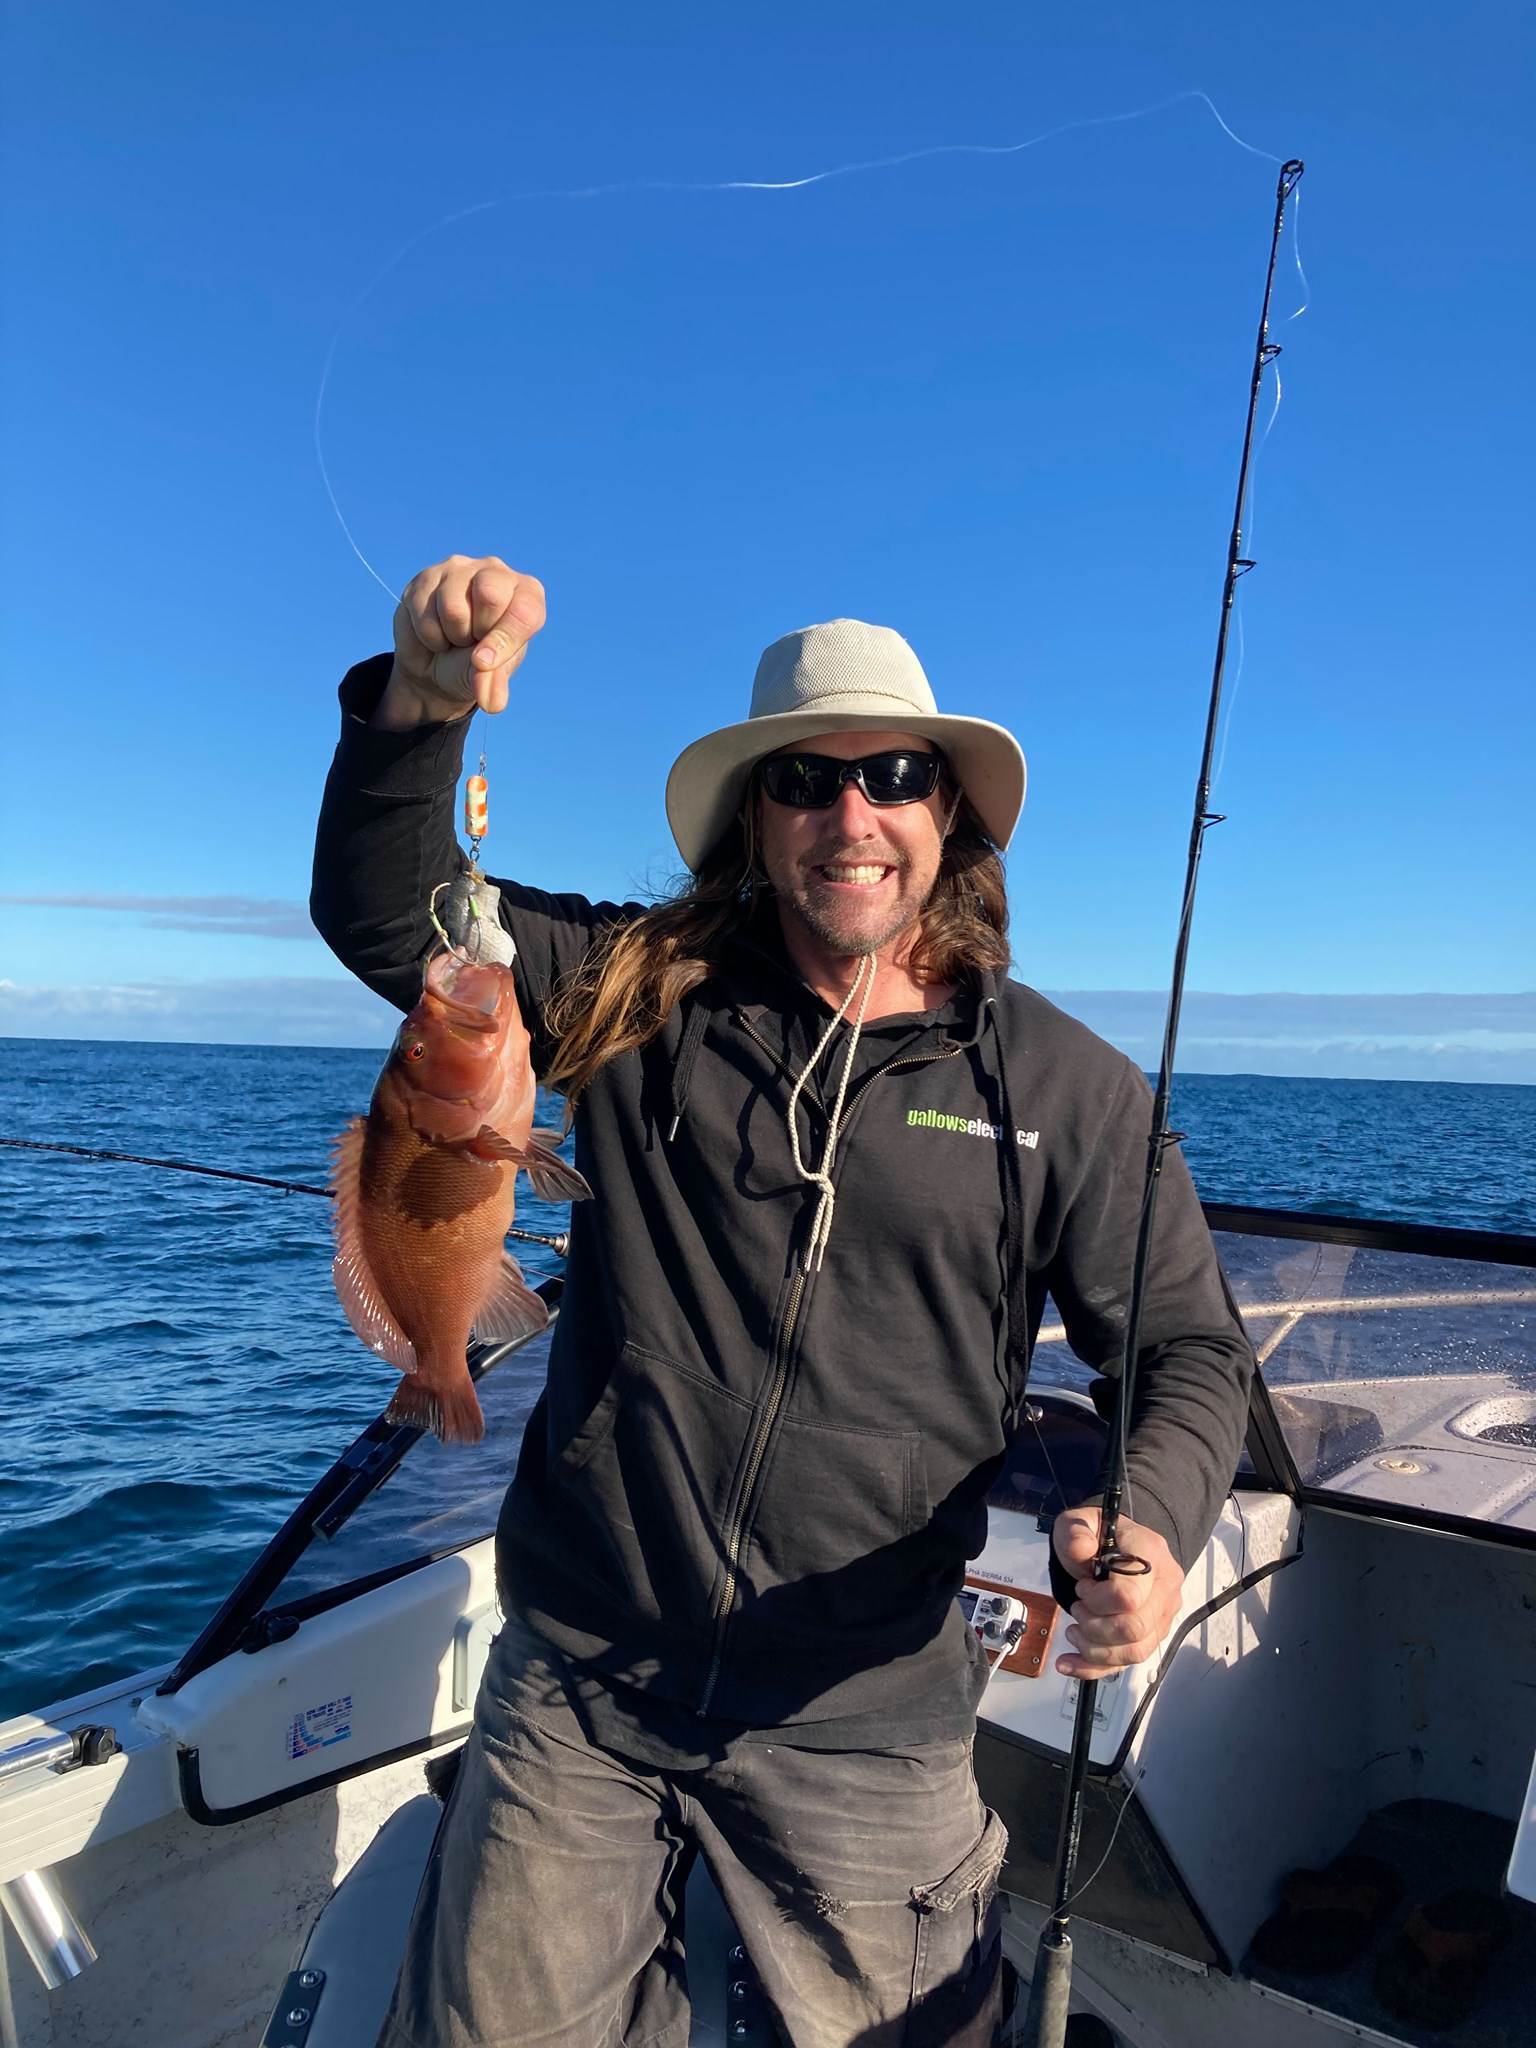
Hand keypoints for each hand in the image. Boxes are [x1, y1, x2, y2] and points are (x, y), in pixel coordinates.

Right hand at [373, 555, 546, 729]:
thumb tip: (491, 701)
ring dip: (450, 635)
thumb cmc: (474, 665)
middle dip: (476, 632)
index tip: (485, 662)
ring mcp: (460, 569)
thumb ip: (493, 685)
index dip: (504, 641)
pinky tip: (435, 629)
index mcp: (526, 594)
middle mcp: (496, 572)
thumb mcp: (489, 677)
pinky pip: (423, 610)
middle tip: (473, 641)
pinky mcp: (426, 577)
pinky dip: (428, 633)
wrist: (434, 668)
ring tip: (454, 635)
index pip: (524, 611)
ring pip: (453, 607)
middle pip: (490, 595)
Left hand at [1051, 1506, 1183, 1679]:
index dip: (1098, 1601)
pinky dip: (1094, 1668)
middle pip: (1135, 1629)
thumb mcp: (1078, 1523)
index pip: (1130, 1597)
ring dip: (1094, 1650)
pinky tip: (1068, 1663)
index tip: (1081, 1588)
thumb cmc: (1097, 1534)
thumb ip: (1076, 1534)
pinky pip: (1128, 1663)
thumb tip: (1080, 1549)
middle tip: (1078, 1608)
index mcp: (1151, 1554)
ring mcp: (1163, 1614)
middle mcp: (1166, 1587)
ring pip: (1135, 1652)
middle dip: (1095, 1627)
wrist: (1114, 1545)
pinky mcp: (1153, 1634)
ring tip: (1074, 1630)